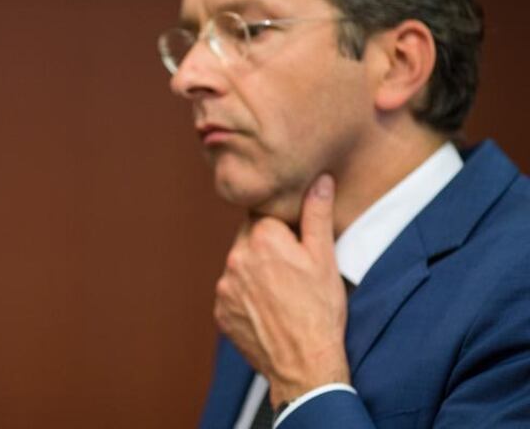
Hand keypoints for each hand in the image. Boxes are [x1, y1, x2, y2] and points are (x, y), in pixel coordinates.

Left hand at [213, 174, 349, 404]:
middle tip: (291, 272)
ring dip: (254, 273)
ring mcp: (224, 286)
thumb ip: (317, 214)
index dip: (282, 229)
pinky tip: (267, 310)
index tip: (295, 246)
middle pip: (249, 240)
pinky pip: (231, 293)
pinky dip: (245, 297)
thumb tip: (320, 180)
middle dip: (267, 249)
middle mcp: (235, 257)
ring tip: (282, 295)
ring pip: (239, 267)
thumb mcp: (325, 258)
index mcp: (262, 238)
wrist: (304, 364)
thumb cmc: (320, 311)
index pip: (264, 216)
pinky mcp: (219, 310)